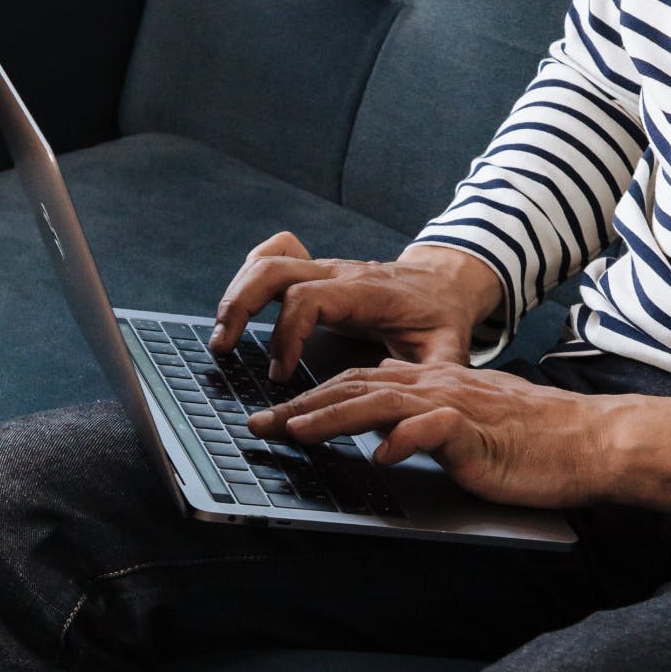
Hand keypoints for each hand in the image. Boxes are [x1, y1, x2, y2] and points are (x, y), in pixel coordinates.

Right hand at [209, 232, 502, 380]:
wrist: (445, 284)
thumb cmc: (441, 319)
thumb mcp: (449, 350)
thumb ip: (435, 376)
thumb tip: (420, 416)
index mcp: (367, 292)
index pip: (310, 298)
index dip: (288, 334)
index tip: (282, 375)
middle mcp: (340, 273)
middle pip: (276, 270)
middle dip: (242, 306)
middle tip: (225, 349)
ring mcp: (325, 268)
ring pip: (267, 261)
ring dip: (236, 295)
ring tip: (221, 338)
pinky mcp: (316, 271)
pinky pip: (273, 256)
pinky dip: (249, 277)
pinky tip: (238, 308)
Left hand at [248, 360, 670, 512]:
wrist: (588, 441)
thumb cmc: (531, 441)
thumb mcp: (466, 425)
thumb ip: (424, 424)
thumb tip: (385, 433)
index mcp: (433, 384)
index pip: (361, 383)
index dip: (314, 398)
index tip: (277, 416)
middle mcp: (436, 386)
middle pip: (358, 388)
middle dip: (304, 405)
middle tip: (261, 424)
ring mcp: (456, 406)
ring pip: (383, 402)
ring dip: (334, 416)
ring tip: (296, 432)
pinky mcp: (477, 432)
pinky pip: (435, 430)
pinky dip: (404, 438)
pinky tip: (380, 454)